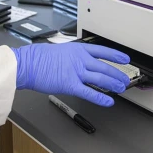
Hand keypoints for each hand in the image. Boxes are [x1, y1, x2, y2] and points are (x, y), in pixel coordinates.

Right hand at [11, 43, 130, 106]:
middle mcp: (80, 60)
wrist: (28, 63)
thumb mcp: (59, 50)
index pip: (102, 51)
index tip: (124, 58)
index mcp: (78, 50)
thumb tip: (78, 61)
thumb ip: (72, 56)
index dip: (115, 55)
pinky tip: (108, 102)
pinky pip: (89, 92)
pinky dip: (101, 98)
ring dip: (113, 84)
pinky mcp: (70, 85)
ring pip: (101, 79)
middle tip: (124, 79)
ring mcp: (76, 72)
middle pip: (104, 67)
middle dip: (117, 74)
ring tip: (121, 88)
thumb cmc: (38, 57)